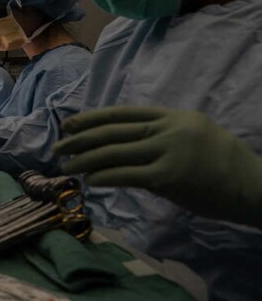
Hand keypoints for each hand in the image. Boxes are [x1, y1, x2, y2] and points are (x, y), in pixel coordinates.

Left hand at [53, 106, 261, 227]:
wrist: (255, 186)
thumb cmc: (223, 165)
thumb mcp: (193, 136)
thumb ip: (161, 136)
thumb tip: (126, 145)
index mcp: (172, 116)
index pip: (122, 114)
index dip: (91, 119)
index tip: (69, 125)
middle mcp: (168, 129)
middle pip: (112, 132)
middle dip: (79, 140)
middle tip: (57, 148)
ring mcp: (168, 151)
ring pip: (114, 152)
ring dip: (84, 160)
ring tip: (66, 167)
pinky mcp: (169, 177)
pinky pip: (127, 175)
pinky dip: (104, 177)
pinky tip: (89, 180)